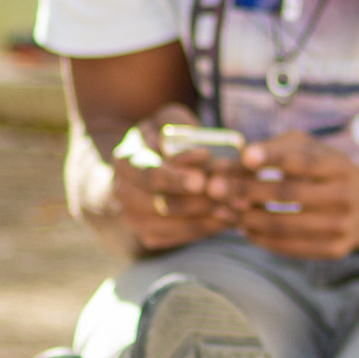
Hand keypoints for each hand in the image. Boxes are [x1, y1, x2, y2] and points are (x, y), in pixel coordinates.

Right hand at [112, 106, 238, 252]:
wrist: (154, 162)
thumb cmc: (168, 135)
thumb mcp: (173, 119)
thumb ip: (185, 130)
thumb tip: (201, 157)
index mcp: (126, 160)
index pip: (149, 174)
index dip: (175, 179)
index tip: (201, 180)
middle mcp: (123, 191)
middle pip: (159, 205)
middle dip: (196, 203)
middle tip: (228, 198)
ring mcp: (133, 216)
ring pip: (170, 226)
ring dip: (205, 219)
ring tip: (235, 208)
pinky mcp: (148, 234)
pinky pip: (177, 238)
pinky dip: (204, 229)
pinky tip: (227, 218)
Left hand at [230, 132, 358, 259]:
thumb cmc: (327, 172)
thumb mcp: (313, 150)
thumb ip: (279, 149)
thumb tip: (239, 160)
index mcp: (339, 167)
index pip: (303, 161)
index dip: (274, 157)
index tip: (245, 156)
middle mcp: (344, 197)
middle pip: (287, 194)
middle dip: (245, 190)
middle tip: (213, 187)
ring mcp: (341, 227)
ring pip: (282, 225)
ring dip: (245, 218)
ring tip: (222, 209)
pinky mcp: (333, 250)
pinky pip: (287, 246)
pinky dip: (259, 237)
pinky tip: (242, 227)